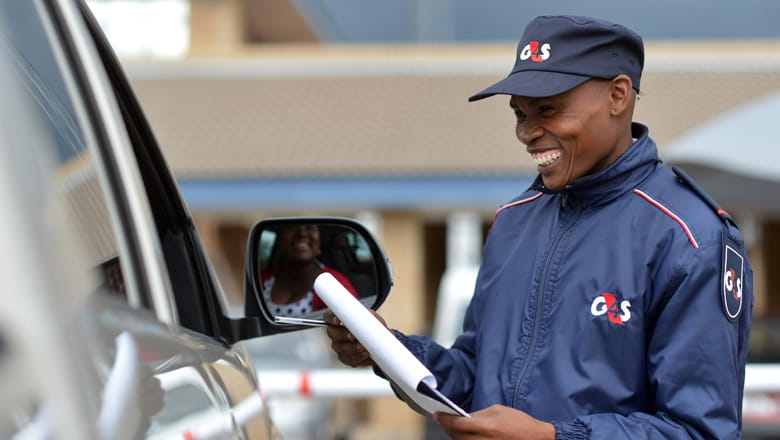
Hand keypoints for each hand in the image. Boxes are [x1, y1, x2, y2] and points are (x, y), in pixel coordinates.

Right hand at [323, 309, 388, 367]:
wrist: (382, 342)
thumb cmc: (375, 327)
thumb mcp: (372, 317)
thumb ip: (365, 316)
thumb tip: (362, 318)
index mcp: (341, 319)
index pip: (329, 316)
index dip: (331, 318)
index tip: (337, 321)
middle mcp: (337, 332)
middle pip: (332, 333)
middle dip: (343, 334)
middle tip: (353, 336)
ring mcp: (340, 346)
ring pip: (341, 347)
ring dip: (352, 348)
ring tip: (363, 347)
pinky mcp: (346, 358)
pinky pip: (348, 359)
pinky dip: (357, 357)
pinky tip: (364, 354)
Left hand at [434, 405, 554, 439]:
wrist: (536, 439)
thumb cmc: (520, 424)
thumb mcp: (498, 411)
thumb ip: (478, 415)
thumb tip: (462, 417)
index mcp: (487, 427)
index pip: (456, 424)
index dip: (444, 418)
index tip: (437, 413)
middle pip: (455, 436)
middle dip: (446, 426)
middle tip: (441, 418)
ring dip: (453, 434)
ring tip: (449, 425)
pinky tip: (461, 434)